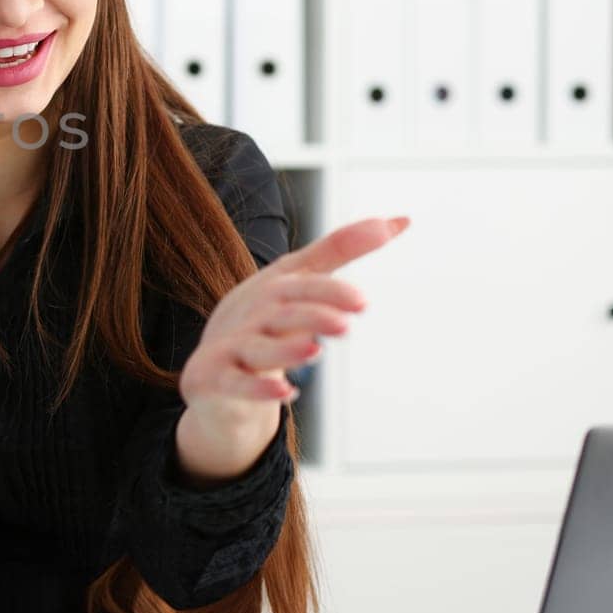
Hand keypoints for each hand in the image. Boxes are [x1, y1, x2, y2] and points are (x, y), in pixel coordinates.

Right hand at [179, 216, 409, 430]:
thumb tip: (401, 219)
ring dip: (284, 350)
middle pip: (282, 312)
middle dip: (311, 314)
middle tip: (345, 324)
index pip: (302, 283)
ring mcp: (233, 346)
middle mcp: (253, 315)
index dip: (329, 290)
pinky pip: (236, 385)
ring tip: (313, 350)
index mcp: (274, 289)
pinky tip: (285, 393)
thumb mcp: (299, 278)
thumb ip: (343, 248)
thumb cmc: (263, 318)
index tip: (362, 301)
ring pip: (259, 349)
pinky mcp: (216, 378)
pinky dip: (257, 389)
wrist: (211, 364)